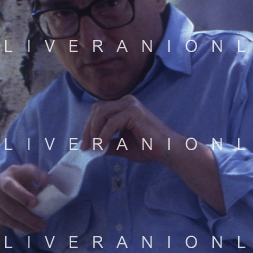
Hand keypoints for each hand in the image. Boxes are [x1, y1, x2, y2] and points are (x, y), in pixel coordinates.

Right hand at [0, 163, 49, 233]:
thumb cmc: (16, 192)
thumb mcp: (26, 187)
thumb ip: (38, 190)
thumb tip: (55, 197)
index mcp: (15, 172)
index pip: (26, 169)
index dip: (36, 174)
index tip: (47, 179)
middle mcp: (1, 180)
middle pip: (9, 186)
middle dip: (22, 195)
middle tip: (35, 204)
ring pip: (10, 208)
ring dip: (27, 219)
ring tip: (42, 225)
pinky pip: (7, 220)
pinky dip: (21, 226)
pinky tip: (32, 229)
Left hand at [81, 95, 226, 213]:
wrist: (167, 150)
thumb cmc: (149, 147)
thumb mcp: (122, 146)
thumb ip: (108, 144)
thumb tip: (92, 148)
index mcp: (123, 106)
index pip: (98, 112)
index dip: (88, 127)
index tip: (85, 145)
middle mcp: (126, 101)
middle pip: (97, 110)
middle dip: (88, 129)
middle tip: (86, 147)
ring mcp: (130, 105)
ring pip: (101, 114)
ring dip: (94, 132)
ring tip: (95, 147)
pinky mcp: (134, 112)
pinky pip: (111, 123)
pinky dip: (104, 135)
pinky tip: (103, 146)